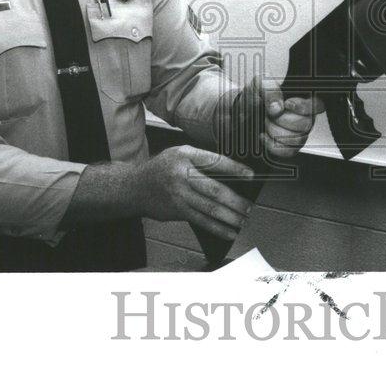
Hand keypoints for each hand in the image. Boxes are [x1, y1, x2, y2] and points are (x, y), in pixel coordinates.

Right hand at [137, 145, 254, 240]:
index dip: (234, 168)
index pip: (214, 161)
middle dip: (235, 200)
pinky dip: (217, 228)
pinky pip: (200, 221)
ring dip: (229, 216)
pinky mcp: (177, 211)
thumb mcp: (180, 153)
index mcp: (185, 156)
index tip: (250, 175)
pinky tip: (229, 231)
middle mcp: (181, 175)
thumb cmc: (163, 168)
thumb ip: (202, 159)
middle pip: (213, 189)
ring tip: (243, 219)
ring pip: (209, 208)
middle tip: (249, 206)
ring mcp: (178, 195)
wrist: (135, 187)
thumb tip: (231, 172)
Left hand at [245, 76, 324, 158]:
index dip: (304, 107)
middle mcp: (304, 117)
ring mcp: (299, 133)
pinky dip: (272, 145)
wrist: (245, 111)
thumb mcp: (260, 85)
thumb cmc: (257, 96)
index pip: (318, 105)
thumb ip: (270, 90)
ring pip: (297, 139)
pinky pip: (288, 151)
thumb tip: (278, 108)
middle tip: (269, 114)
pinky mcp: (290, 146)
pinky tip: (264, 135)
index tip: (287, 104)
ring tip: (266, 123)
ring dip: (275, 132)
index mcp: (302, 99)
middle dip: (282, 120)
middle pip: (306, 124)